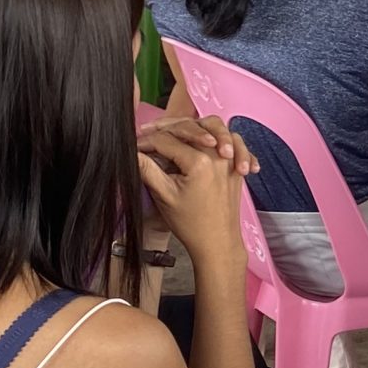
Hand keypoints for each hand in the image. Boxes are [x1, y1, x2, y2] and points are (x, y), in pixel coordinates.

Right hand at [138, 117, 249, 271]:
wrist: (217, 242)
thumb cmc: (191, 224)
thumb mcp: (163, 196)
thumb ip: (147, 169)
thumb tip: (131, 152)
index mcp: (199, 162)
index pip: (167, 140)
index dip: (146, 141)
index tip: (134, 145)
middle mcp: (218, 156)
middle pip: (192, 126)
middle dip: (167, 126)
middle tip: (148, 130)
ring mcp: (231, 159)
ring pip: (217, 126)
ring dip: (197, 125)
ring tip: (177, 130)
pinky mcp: (236, 165)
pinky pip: (235, 140)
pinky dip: (224, 136)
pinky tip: (210, 140)